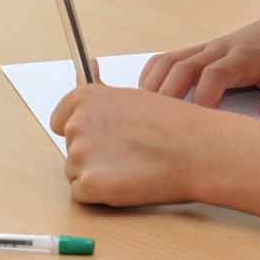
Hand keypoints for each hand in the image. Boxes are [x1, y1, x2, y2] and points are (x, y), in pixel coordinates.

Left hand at [51, 83, 192, 206]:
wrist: (198, 150)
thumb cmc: (173, 124)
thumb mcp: (132, 96)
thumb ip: (102, 90)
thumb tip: (87, 66)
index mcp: (84, 97)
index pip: (61, 120)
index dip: (87, 131)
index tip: (107, 134)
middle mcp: (77, 123)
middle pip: (71, 147)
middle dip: (95, 153)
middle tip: (130, 150)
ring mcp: (80, 154)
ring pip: (76, 171)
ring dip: (98, 173)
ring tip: (133, 165)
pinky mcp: (88, 184)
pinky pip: (83, 193)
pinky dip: (102, 193)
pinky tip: (128, 180)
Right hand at [139, 12, 259, 122]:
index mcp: (244, 56)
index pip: (214, 75)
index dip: (201, 99)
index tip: (195, 127)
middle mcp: (220, 49)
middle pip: (182, 68)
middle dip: (166, 98)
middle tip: (157, 129)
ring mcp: (206, 48)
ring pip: (168, 62)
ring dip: (152, 87)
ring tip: (142, 117)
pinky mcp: (199, 51)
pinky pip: (167, 59)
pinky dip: (151, 76)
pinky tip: (146, 100)